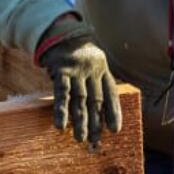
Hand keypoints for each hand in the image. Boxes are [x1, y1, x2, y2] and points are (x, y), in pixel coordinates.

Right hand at [37, 19, 121, 144]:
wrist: (58, 31)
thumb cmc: (77, 53)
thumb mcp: (93, 62)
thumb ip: (96, 81)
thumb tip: (100, 111)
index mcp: (102, 69)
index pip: (111, 94)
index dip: (113, 112)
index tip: (115, 130)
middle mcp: (92, 70)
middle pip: (95, 101)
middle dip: (95, 123)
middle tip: (94, 142)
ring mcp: (77, 70)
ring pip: (80, 100)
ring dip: (80, 121)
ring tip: (80, 138)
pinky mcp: (61, 70)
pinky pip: (61, 93)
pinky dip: (61, 110)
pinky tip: (60, 124)